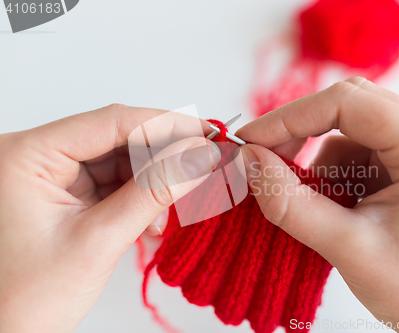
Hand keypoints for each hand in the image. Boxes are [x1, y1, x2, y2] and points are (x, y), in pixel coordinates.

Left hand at [0, 104, 219, 332]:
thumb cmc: (27, 300)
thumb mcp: (100, 240)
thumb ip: (155, 191)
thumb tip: (200, 155)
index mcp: (26, 156)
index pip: (111, 122)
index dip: (167, 125)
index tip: (207, 133)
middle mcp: (35, 157)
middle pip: (116, 138)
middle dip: (163, 155)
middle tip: (204, 163)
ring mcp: (49, 176)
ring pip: (118, 160)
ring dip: (153, 180)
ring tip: (176, 203)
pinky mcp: (63, 195)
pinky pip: (111, 182)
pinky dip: (139, 196)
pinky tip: (153, 218)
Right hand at [236, 77, 398, 331]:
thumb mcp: (349, 248)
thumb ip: (290, 203)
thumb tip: (249, 161)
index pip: (350, 103)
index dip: (291, 117)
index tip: (250, 141)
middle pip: (349, 109)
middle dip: (299, 134)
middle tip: (262, 160)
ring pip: (346, 133)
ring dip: (315, 164)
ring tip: (311, 206)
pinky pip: (353, 155)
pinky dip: (328, 178)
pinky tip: (332, 210)